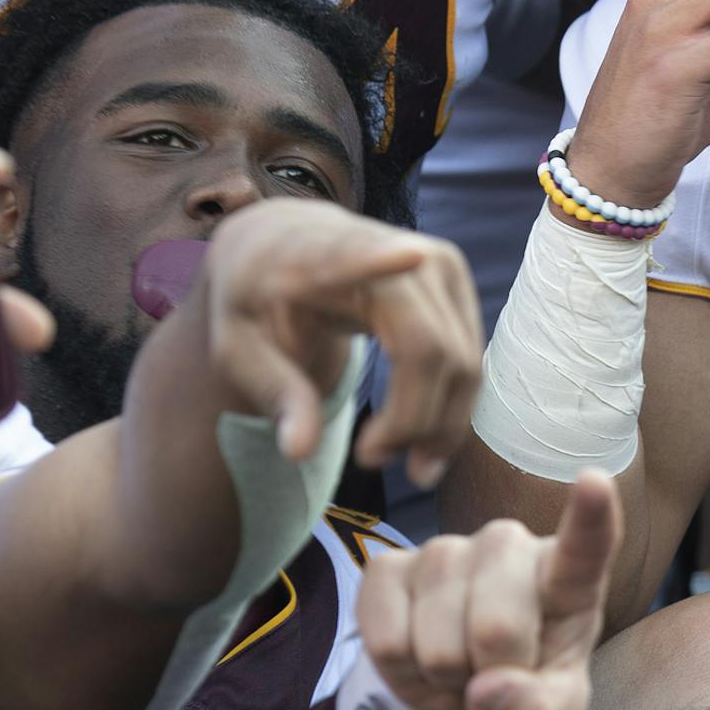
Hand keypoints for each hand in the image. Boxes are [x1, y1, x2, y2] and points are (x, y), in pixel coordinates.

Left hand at [196, 199, 480, 488]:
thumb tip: (298, 451)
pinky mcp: (459, 285)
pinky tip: (419, 438)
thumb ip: (274, 392)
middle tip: (370, 461)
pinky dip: (450, 409)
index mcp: (333, 252)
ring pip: (464, 363)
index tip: (409, 254)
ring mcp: (441, 266)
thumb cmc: (259, 302)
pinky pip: (469, 360)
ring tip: (400, 461)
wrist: (289, 248)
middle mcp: (404, 249)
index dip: (391, 265)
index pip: (371, 264)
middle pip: (433, 349)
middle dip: (414, 420)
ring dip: (440, 426)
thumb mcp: (240, 347)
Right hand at [357, 472, 620, 709]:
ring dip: (446, 680)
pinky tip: (419, 656)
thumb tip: (486, 693)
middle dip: (491, 675)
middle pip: (496, 628)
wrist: (463, 680)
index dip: (589, 516)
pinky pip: (387, 643)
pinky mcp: (386, 566)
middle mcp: (508, 547)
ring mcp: (445, 550)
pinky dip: (402, 675)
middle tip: (494, 677)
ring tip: (460, 669)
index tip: (593, 481)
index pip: (585, 547)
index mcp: (567, 580)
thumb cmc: (527, 680)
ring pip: (437, 644)